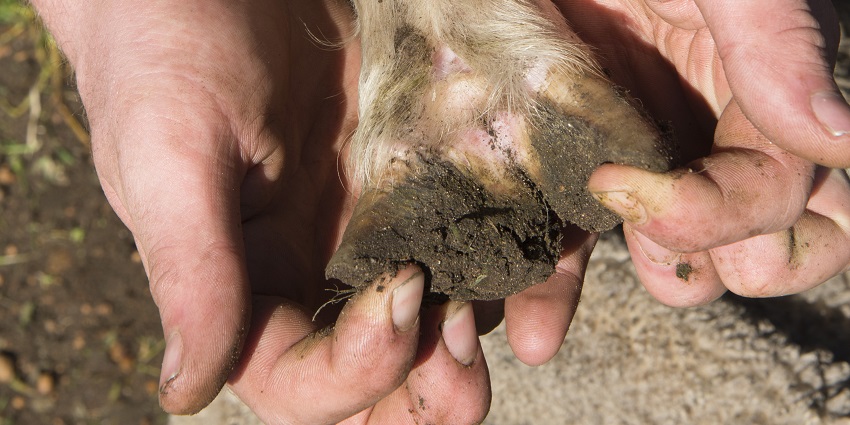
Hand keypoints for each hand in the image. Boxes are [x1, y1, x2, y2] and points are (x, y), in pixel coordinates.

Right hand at [32, 0, 489, 421]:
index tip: (403, 292)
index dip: (356, 368)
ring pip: (434, 321)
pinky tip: (541, 249)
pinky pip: (468, 237)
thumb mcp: (169, 156)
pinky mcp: (415, 179)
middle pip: (376, 378)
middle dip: (428, 391)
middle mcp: (313, 275)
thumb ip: (191, 272)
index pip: (299, 381)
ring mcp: (371, 230)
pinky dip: (507, 258)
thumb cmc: (167, 50)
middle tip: (467, 357)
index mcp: (247, 289)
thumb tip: (187, 393)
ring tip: (523, 316)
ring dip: (478, 335)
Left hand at [504, 0, 849, 366]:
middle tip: (646, 242)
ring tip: (591, 299)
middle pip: (761, 246)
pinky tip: (534, 328)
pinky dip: (560, 289)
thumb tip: (843, 139)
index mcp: (761, 94)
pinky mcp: (572, 165)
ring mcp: (645, 156)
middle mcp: (716, 134)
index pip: (781, 195)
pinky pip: (583, 240)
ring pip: (676, 259)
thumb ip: (780, 42)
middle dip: (712, 260)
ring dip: (646, 284)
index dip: (716, 215)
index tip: (626, 189)